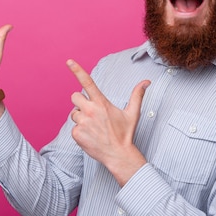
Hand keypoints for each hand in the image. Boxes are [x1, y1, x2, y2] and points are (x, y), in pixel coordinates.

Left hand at [67, 59, 149, 185]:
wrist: (118, 155)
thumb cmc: (125, 133)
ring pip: (73, 113)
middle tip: (92, 112)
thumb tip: (146, 82)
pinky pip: (73, 128)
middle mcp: (90, 110)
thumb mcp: (132, 113)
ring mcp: (82, 122)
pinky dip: (80, 131)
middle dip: (80, 102)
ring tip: (94, 127)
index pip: (87, 82)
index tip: (68, 61)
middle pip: (74, 97)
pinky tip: (91, 136)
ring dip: (80, 118)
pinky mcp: (76, 134)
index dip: (77, 70)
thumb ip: (137, 95)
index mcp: (101, 102)